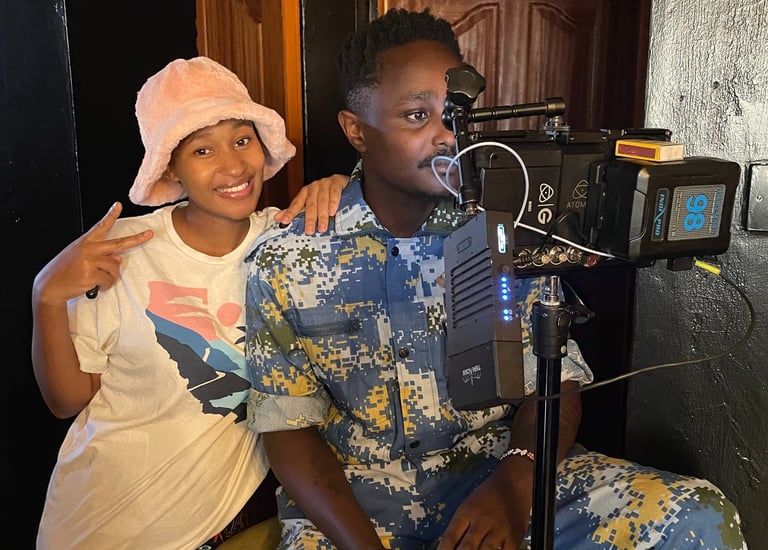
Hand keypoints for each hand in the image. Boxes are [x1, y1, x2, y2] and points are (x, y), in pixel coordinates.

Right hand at [33, 202, 153, 305]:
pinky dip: (104, 286)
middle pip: (119, 243)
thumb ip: (99, 256)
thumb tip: (118, 258)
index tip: (118, 205)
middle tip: (149, 234)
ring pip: (115, 267)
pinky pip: (109, 280)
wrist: (50, 285)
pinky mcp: (91, 273)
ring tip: (96, 280)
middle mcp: (89, 249)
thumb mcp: (80, 258)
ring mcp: (90, 260)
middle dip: (137, 239)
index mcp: (86, 242)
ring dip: (110, 277)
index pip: (101, 226)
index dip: (111, 215)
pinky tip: (94, 285)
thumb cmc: (65, 271)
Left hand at [275, 173, 349, 233]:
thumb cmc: (323, 194)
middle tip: (310, 231)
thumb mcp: (309, 202)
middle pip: (310, 204)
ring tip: (322, 227)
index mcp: (305, 193)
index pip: (296, 204)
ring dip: (322, 215)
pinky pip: (334, 193)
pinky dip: (333, 203)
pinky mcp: (336, 182)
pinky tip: (332, 212)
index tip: (284, 222)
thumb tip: (277, 219)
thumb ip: (295, 211)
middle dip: (310, 219)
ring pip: (322, 200)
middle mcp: (313, 188)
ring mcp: (324, 184)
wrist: (340, 181)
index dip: (290, 213)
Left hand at [436, 459, 532, 548]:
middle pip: (467, 547)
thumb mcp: (468, 505)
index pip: (451, 536)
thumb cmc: (488, 495)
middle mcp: (481, 520)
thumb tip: (449, 547)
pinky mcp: (515, 535)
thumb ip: (459, 526)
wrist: (513, 482)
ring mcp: (499, 529)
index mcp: (466, 512)